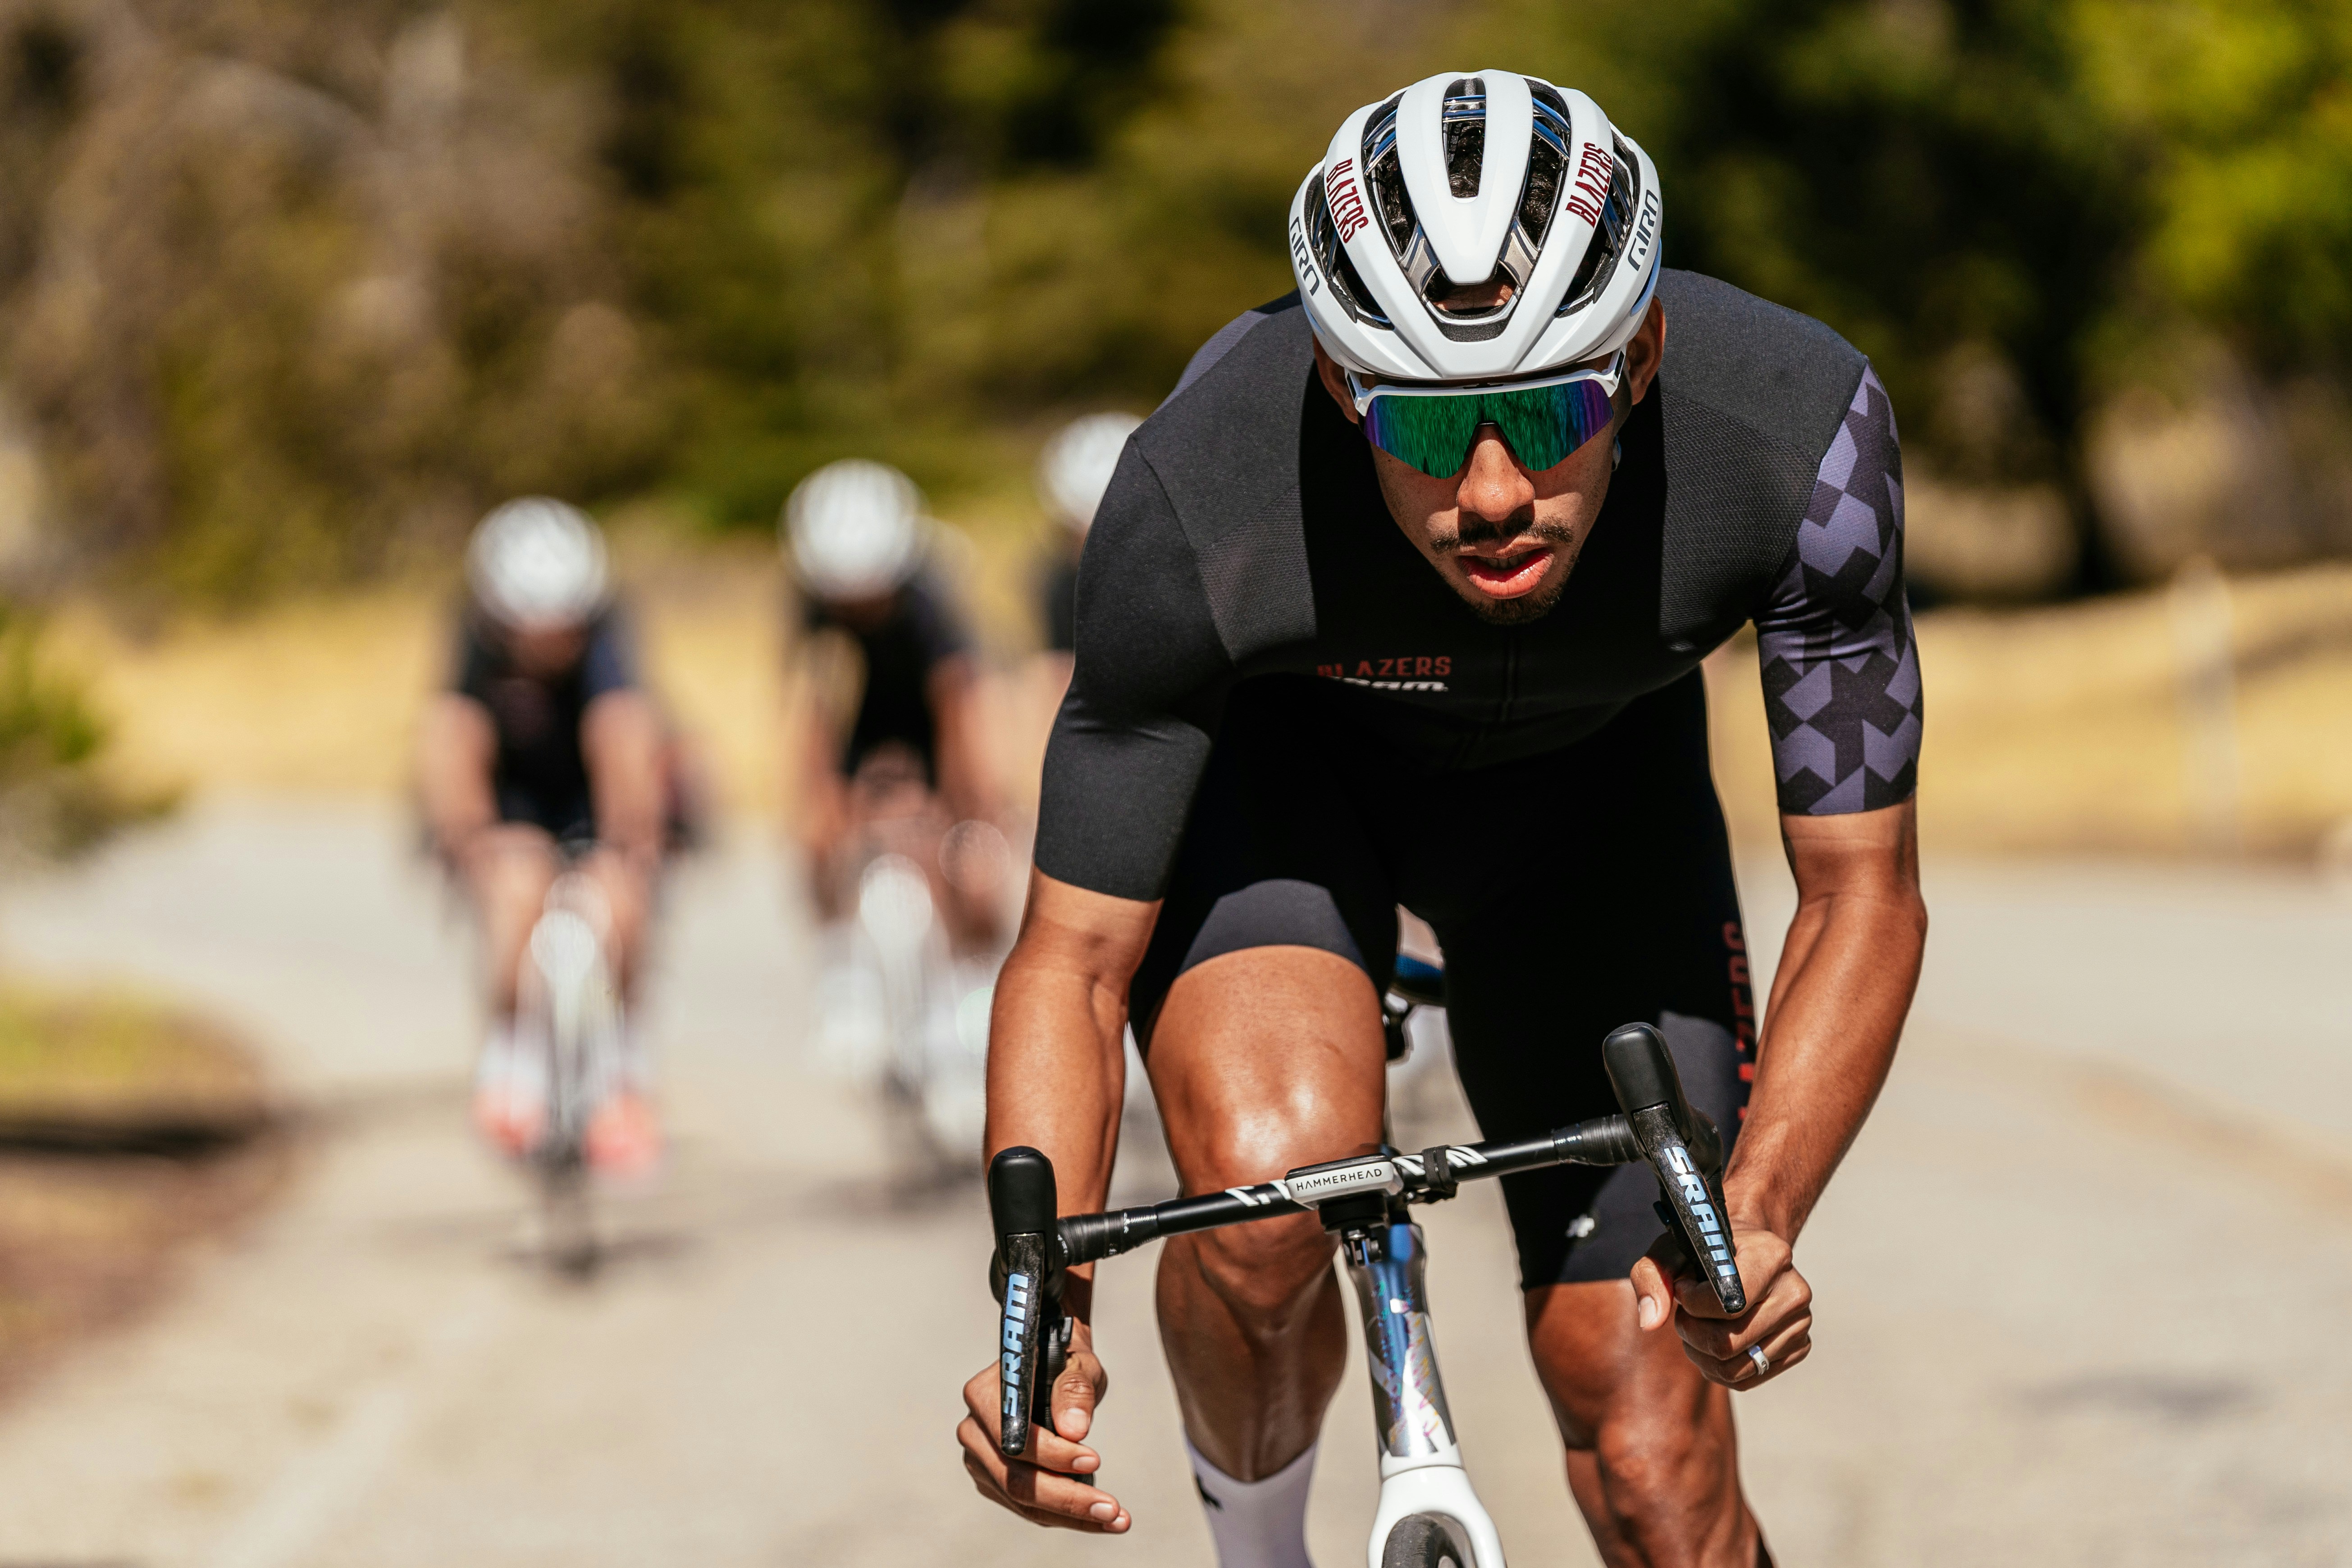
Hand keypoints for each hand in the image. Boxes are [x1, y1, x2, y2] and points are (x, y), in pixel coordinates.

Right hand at [957, 1323, 1130, 1532]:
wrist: (1051, 1371)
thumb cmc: (1064, 1363)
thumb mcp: (1077, 1364)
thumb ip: (1074, 1389)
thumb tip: (1074, 1429)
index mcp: (984, 1393)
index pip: (1015, 1435)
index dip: (1053, 1454)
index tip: (1095, 1460)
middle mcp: (973, 1430)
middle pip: (1016, 1479)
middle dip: (1067, 1498)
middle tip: (1112, 1508)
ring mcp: (979, 1459)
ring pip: (1023, 1501)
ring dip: (1071, 1515)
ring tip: (1116, 1519)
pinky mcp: (991, 1481)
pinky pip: (1027, 1508)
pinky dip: (1063, 1516)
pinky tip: (1098, 1517)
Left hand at [1629, 1217, 1811, 1387]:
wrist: (1743, 1254)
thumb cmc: (1704, 1252)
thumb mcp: (1670, 1251)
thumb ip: (1652, 1277)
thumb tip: (1651, 1322)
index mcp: (1772, 1255)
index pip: (1728, 1304)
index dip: (1692, 1304)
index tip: (1683, 1288)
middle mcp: (1795, 1291)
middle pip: (1727, 1343)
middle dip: (1691, 1331)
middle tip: (1686, 1312)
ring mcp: (1800, 1324)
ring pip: (1734, 1369)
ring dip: (1700, 1353)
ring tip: (1697, 1326)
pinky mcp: (1798, 1349)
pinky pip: (1745, 1380)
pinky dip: (1717, 1368)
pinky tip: (1712, 1342)